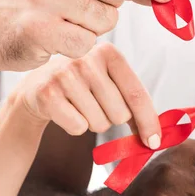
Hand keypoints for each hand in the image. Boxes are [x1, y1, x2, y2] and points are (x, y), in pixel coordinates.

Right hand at [14, 42, 160, 147]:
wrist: (39, 85)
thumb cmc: (85, 86)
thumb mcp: (111, 83)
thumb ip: (135, 104)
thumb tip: (155, 137)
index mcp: (110, 53)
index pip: (137, 94)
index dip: (148, 121)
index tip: (154, 142)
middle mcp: (87, 59)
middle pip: (120, 114)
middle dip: (113, 118)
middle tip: (97, 104)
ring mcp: (65, 75)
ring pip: (99, 123)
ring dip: (93, 122)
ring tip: (80, 105)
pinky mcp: (47, 93)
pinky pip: (78, 128)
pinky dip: (75, 126)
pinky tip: (66, 110)